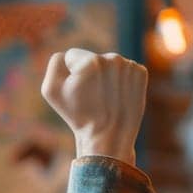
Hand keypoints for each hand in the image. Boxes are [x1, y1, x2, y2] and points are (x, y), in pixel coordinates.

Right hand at [41, 49, 147, 164]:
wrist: (109, 136)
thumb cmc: (77, 115)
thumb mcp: (51, 90)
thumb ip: (55, 63)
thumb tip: (67, 55)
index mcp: (90, 60)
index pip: (71, 56)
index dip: (70, 76)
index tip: (77, 93)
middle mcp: (113, 58)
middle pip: (91, 59)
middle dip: (89, 75)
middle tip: (91, 98)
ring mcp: (129, 65)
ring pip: (108, 64)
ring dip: (105, 77)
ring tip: (105, 98)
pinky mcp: (141, 73)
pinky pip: (123, 70)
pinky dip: (119, 81)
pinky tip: (117, 96)